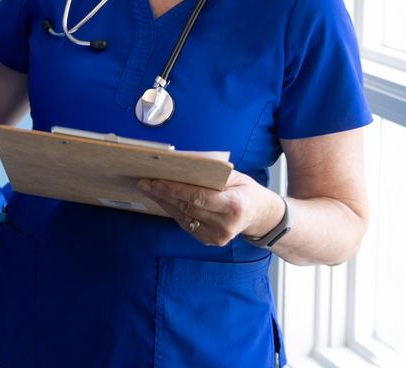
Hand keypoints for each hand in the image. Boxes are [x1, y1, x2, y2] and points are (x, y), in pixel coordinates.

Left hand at [138, 171, 285, 245]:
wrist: (260, 215)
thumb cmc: (246, 191)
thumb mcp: (235, 176)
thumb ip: (211, 173)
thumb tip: (181, 164)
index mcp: (234, 205)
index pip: (198, 197)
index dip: (174, 189)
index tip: (155, 180)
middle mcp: (225, 224)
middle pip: (187, 207)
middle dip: (163, 194)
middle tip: (145, 182)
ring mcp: (217, 236)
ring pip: (183, 217)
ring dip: (164, 202)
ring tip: (149, 189)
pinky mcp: (210, 240)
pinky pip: (186, 224)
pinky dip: (172, 211)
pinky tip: (162, 200)